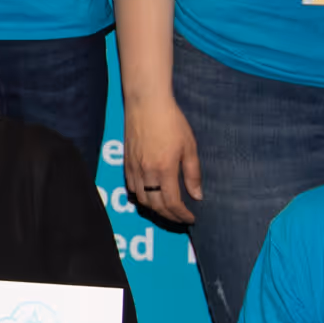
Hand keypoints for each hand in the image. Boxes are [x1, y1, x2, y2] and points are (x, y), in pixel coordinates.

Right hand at [121, 91, 201, 227]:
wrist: (146, 103)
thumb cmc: (171, 121)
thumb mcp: (189, 146)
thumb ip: (193, 173)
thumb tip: (197, 195)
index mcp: (164, 169)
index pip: (172, 202)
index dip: (181, 214)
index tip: (191, 219)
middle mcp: (146, 172)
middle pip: (155, 205)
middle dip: (169, 216)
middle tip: (181, 218)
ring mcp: (134, 168)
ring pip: (142, 199)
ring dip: (155, 209)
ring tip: (167, 210)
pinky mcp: (126, 162)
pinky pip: (132, 188)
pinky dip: (141, 197)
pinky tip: (150, 196)